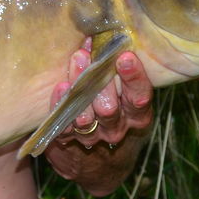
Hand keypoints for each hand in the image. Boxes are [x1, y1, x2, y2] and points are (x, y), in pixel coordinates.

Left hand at [43, 40, 153, 195]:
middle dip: (97, 83)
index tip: (124, 57)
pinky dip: (60, 106)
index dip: (133, 78)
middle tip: (85, 57)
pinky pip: (63, 126)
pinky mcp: (69, 142)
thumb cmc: (112, 111)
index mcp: (136, 115)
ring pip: (85, 118)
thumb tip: (96, 35)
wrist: (98, 163)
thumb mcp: (122, 94)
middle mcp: (117, 128)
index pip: (139, 97)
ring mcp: (93, 137)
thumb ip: (112, 69)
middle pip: (109, 108)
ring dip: (76, 93)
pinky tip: (60, 89)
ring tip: (70, 71)